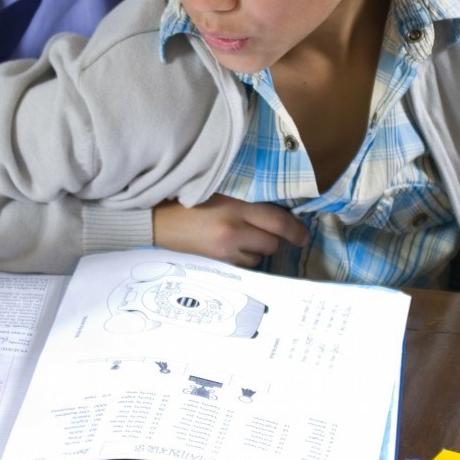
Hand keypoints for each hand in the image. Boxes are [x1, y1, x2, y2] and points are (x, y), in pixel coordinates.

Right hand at [152, 194, 308, 268]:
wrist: (156, 221)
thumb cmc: (188, 202)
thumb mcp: (220, 193)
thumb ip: (246, 202)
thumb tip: (277, 212)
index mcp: (235, 208)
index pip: (277, 222)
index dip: (296, 231)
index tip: (303, 235)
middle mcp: (233, 232)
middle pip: (272, 243)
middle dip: (274, 239)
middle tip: (266, 231)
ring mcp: (225, 251)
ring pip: (259, 258)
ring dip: (258, 250)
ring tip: (244, 239)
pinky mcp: (217, 262)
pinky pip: (243, 266)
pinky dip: (244, 259)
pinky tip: (234, 248)